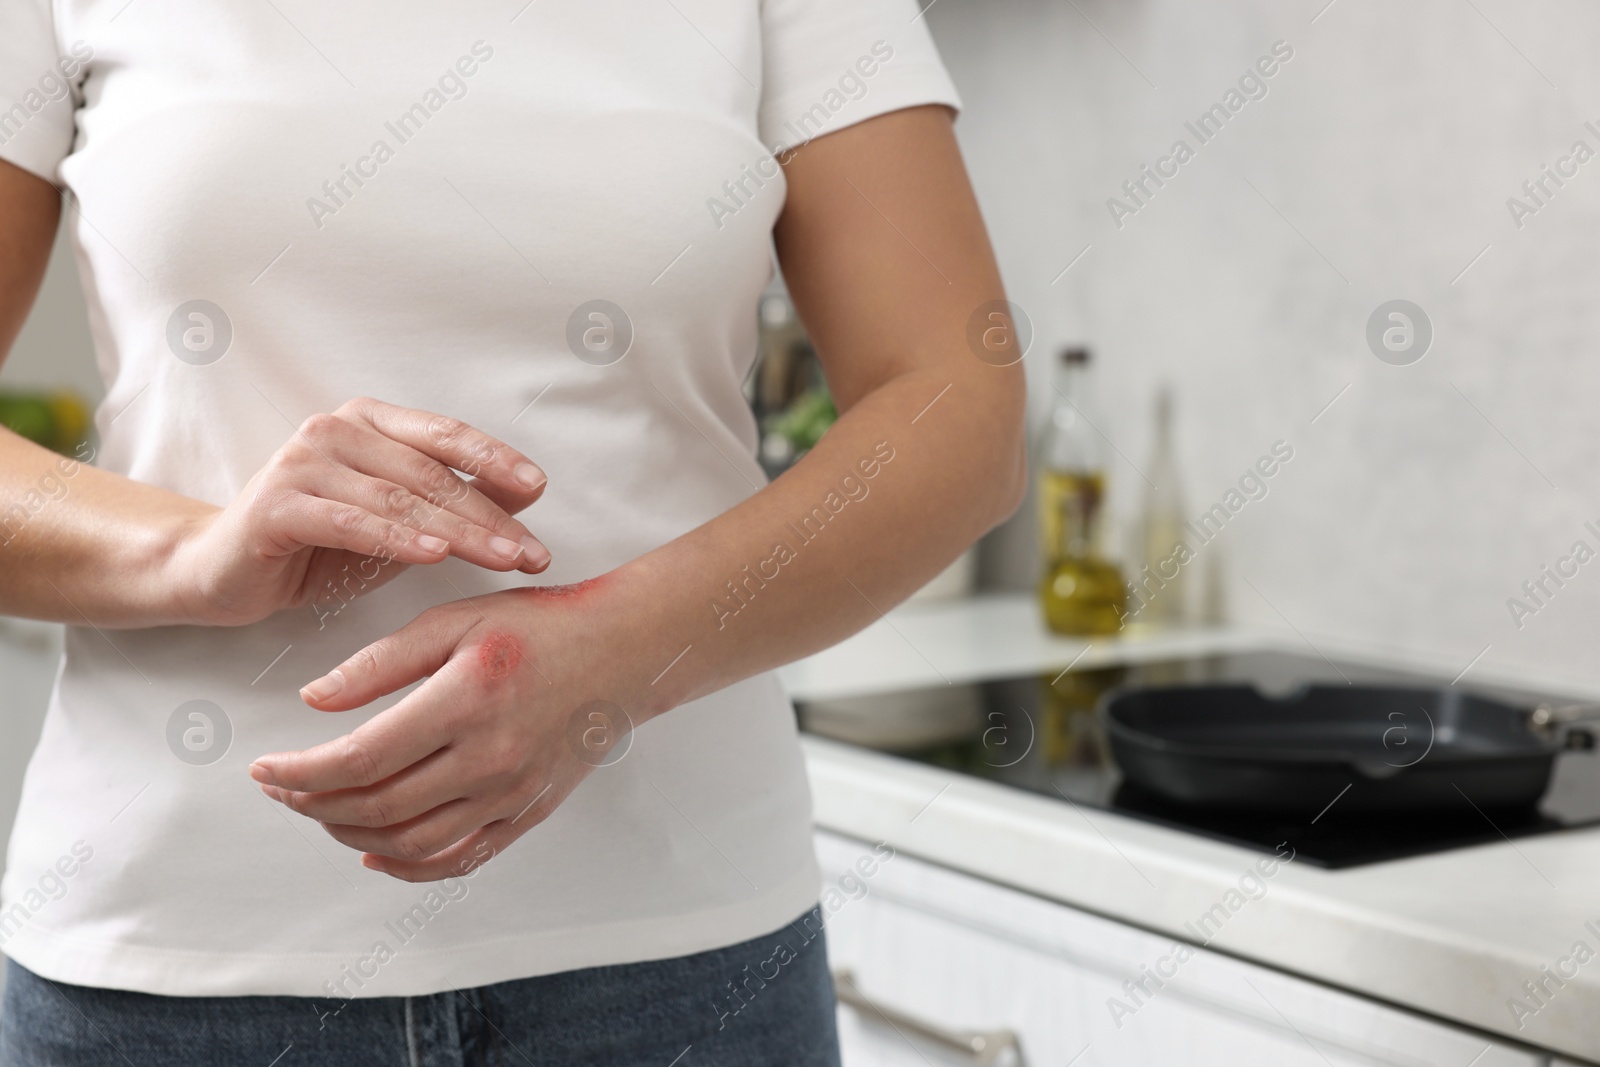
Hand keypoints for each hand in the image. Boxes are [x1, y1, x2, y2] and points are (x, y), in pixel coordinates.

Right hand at [167, 397, 551, 626]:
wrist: (224, 572)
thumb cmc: (318, 545)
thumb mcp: (398, 522)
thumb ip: (452, 501)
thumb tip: (527, 491)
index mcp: (370, 422)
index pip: (445, 435)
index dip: (496, 459)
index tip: (539, 488)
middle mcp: (336, 430)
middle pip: (430, 473)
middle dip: (490, 515)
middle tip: (532, 551)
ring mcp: (304, 462)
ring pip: (399, 498)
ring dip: (459, 532)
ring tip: (503, 558)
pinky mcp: (279, 503)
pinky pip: (352, 521)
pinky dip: (397, 538)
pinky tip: (434, 555)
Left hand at [248, 583, 642, 880]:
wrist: (621, 654)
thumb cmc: (538, 628)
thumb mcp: (454, 620)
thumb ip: (381, 661)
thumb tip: (313, 699)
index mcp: (464, 702)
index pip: (360, 758)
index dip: (300, 772)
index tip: (263, 768)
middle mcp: (488, 759)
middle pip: (376, 806)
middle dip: (312, 803)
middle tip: (279, 787)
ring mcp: (510, 794)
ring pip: (409, 841)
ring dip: (349, 833)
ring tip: (319, 809)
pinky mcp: (526, 813)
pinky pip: (457, 858)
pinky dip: (407, 865)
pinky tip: (375, 851)